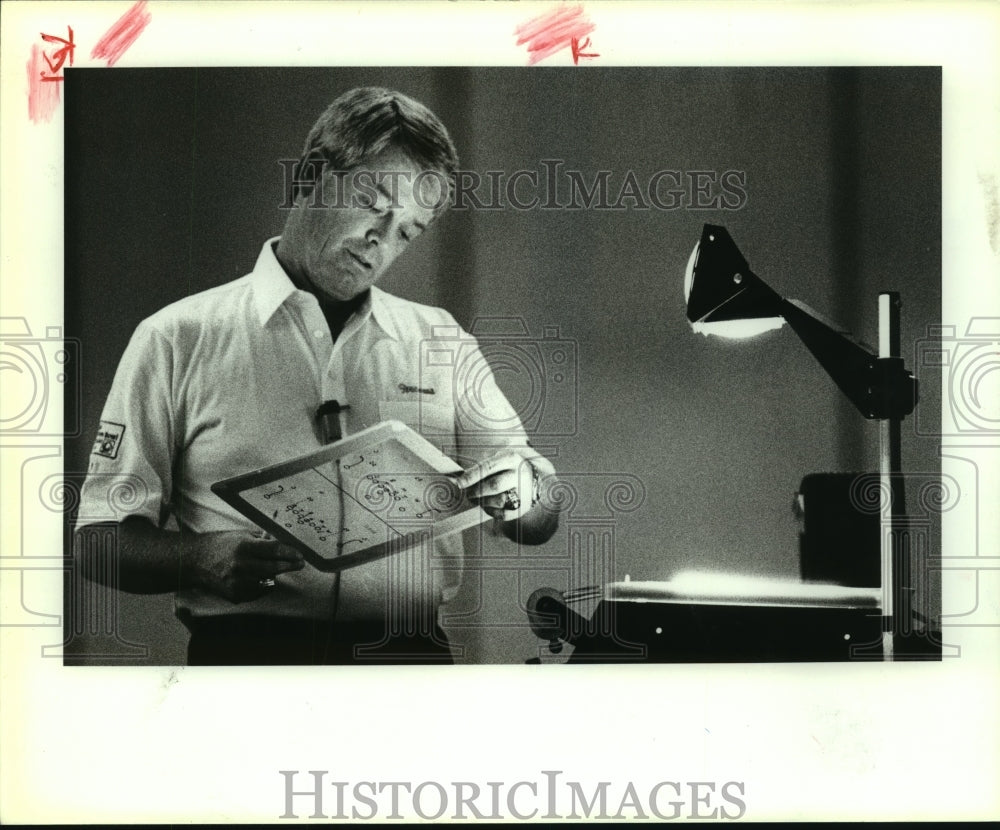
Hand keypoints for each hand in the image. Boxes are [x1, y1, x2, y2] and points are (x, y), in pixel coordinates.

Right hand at [188, 530, 304, 602]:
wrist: (196, 562)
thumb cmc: (222, 544)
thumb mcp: (242, 535)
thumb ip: (263, 540)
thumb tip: (285, 543)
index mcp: (244, 547)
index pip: (274, 550)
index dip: (290, 553)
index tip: (300, 554)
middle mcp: (241, 566)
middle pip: (275, 568)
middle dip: (290, 565)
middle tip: (299, 563)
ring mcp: (238, 583)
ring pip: (268, 582)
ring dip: (273, 575)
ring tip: (270, 567)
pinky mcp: (235, 595)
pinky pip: (257, 591)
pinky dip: (260, 585)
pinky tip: (254, 577)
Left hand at [453, 450, 553, 521]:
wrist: (534, 479)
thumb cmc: (508, 468)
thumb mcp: (499, 460)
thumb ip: (482, 468)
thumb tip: (461, 480)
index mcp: (511, 458)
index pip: (488, 467)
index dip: (472, 476)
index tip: (459, 483)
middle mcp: (520, 474)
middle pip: (494, 485)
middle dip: (476, 491)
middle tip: (468, 493)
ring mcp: (524, 491)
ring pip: (499, 501)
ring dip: (483, 502)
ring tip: (477, 499)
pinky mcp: (523, 507)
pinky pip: (503, 514)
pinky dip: (491, 511)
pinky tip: (487, 505)